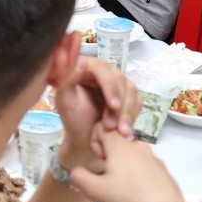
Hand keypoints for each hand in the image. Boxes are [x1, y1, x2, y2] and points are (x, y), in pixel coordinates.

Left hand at [52, 57, 140, 171]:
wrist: (85, 140)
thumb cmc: (73, 120)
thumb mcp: (65, 101)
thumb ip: (68, 80)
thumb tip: (81, 62)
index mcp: (86, 68)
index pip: (102, 68)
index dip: (110, 86)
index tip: (113, 106)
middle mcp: (103, 72)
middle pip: (119, 79)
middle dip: (119, 104)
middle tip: (112, 126)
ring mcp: (117, 83)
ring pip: (131, 89)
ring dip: (126, 112)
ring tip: (120, 132)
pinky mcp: (128, 95)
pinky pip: (137, 100)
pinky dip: (132, 114)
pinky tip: (126, 129)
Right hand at [68, 129, 188, 201]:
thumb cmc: (126, 197)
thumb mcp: (94, 190)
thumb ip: (79, 176)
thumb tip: (76, 170)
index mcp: (119, 145)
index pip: (102, 128)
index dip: (95, 141)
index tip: (99, 160)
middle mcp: (137, 146)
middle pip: (118, 142)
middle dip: (110, 156)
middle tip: (109, 177)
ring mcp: (153, 157)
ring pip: (133, 155)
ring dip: (125, 167)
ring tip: (124, 189)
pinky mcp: (163, 170)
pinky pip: (146, 167)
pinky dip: (140, 176)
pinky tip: (139, 195)